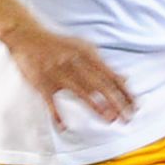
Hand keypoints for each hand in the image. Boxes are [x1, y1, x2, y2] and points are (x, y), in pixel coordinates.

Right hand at [2, 23, 134, 129]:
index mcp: (87, 55)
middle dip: (116, 102)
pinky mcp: (42, 84)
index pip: (111, 76)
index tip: (135, 105)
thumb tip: (125, 80)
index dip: (124, 92)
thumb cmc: (60, 45)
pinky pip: (51, 102)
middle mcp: (75, 65)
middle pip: (100, 86)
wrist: (29, 37)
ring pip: (80, 93)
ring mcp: (59, 75)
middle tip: (127, 117)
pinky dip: (56, 114)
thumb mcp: (85, 48)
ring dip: (96, 107)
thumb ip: (103, 65)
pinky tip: (64, 127)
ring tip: (110, 119)